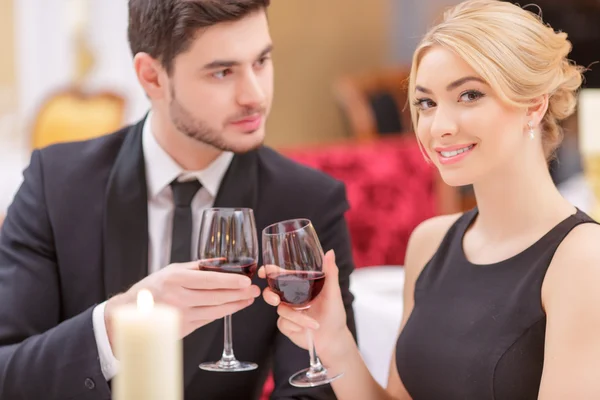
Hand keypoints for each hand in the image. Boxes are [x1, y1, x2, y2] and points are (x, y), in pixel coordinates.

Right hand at [105, 261, 260, 347]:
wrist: (132, 313)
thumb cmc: (153, 287)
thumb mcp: (172, 270)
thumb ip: (198, 266)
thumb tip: (223, 261)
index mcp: (176, 279)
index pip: (209, 280)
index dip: (230, 281)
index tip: (246, 281)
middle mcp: (178, 298)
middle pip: (216, 297)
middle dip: (238, 294)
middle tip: (254, 290)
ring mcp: (181, 316)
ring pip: (215, 311)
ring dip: (235, 305)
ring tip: (248, 299)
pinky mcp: (183, 328)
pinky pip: (208, 320)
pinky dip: (222, 313)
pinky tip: (233, 307)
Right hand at [259, 250, 352, 364]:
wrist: (333, 338)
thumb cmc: (334, 313)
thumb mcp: (333, 292)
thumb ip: (330, 272)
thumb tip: (330, 252)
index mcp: (299, 285)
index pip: (280, 275)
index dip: (269, 272)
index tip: (263, 271)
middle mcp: (290, 297)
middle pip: (270, 292)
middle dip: (269, 295)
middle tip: (275, 300)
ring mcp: (287, 311)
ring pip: (281, 310)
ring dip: (298, 318)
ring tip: (314, 324)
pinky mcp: (286, 325)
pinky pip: (283, 323)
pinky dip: (296, 326)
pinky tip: (307, 330)